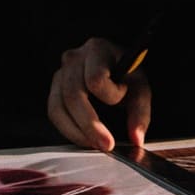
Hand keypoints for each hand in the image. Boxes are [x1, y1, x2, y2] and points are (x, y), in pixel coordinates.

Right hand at [45, 38, 150, 155]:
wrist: (114, 66)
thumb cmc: (126, 74)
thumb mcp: (140, 88)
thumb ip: (140, 112)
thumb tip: (136, 138)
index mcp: (98, 49)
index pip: (95, 78)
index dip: (109, 96)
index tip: (120, 104)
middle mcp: (74, 58)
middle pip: (73, 95)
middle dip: (89, 124)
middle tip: (105, 145)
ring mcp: (60, 73)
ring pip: (58, 107)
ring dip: (76, 131)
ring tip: (94, 145)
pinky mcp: (54, 88)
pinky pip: (54, 112)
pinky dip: (67, 129)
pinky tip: (83, 138)